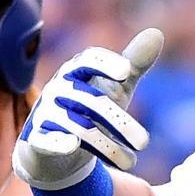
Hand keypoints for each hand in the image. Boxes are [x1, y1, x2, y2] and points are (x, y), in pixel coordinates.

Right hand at [12, 29, 163, 187]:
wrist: (60, 149)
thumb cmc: (91, 111)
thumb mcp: (116, 88)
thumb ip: (134, 64)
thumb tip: (157, 33)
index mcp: (77, 72)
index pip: (88, 60)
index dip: (105, 63)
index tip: (125, 72)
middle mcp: (59, 89)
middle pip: (91, 101)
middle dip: (120, 122)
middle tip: (145, 143)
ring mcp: (46, 113)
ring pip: (78, 127)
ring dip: (108, 146)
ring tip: (131, 162)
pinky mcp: (37, 139)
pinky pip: (46, 139)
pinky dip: (58, 142)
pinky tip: (73, 146)